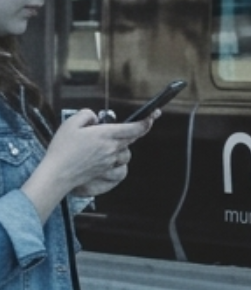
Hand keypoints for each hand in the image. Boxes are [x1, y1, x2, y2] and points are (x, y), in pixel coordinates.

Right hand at [22, 109, 154, 220]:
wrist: (58, 173)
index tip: (154, 116)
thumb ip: (86, 115)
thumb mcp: (70, 123)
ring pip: (127, 155)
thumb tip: (96, 118)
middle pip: (131, 140)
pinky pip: (121, 170)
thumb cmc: (62, 149)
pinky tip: (110, 162)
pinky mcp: (106, 173)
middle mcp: (111, 149)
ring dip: (122, 149)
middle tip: (120, 130)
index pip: (133, 128)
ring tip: (108, 146)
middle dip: (131, 133)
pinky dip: (119, 166)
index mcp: (104, 135)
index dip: (146, 121)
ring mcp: (110, 163)